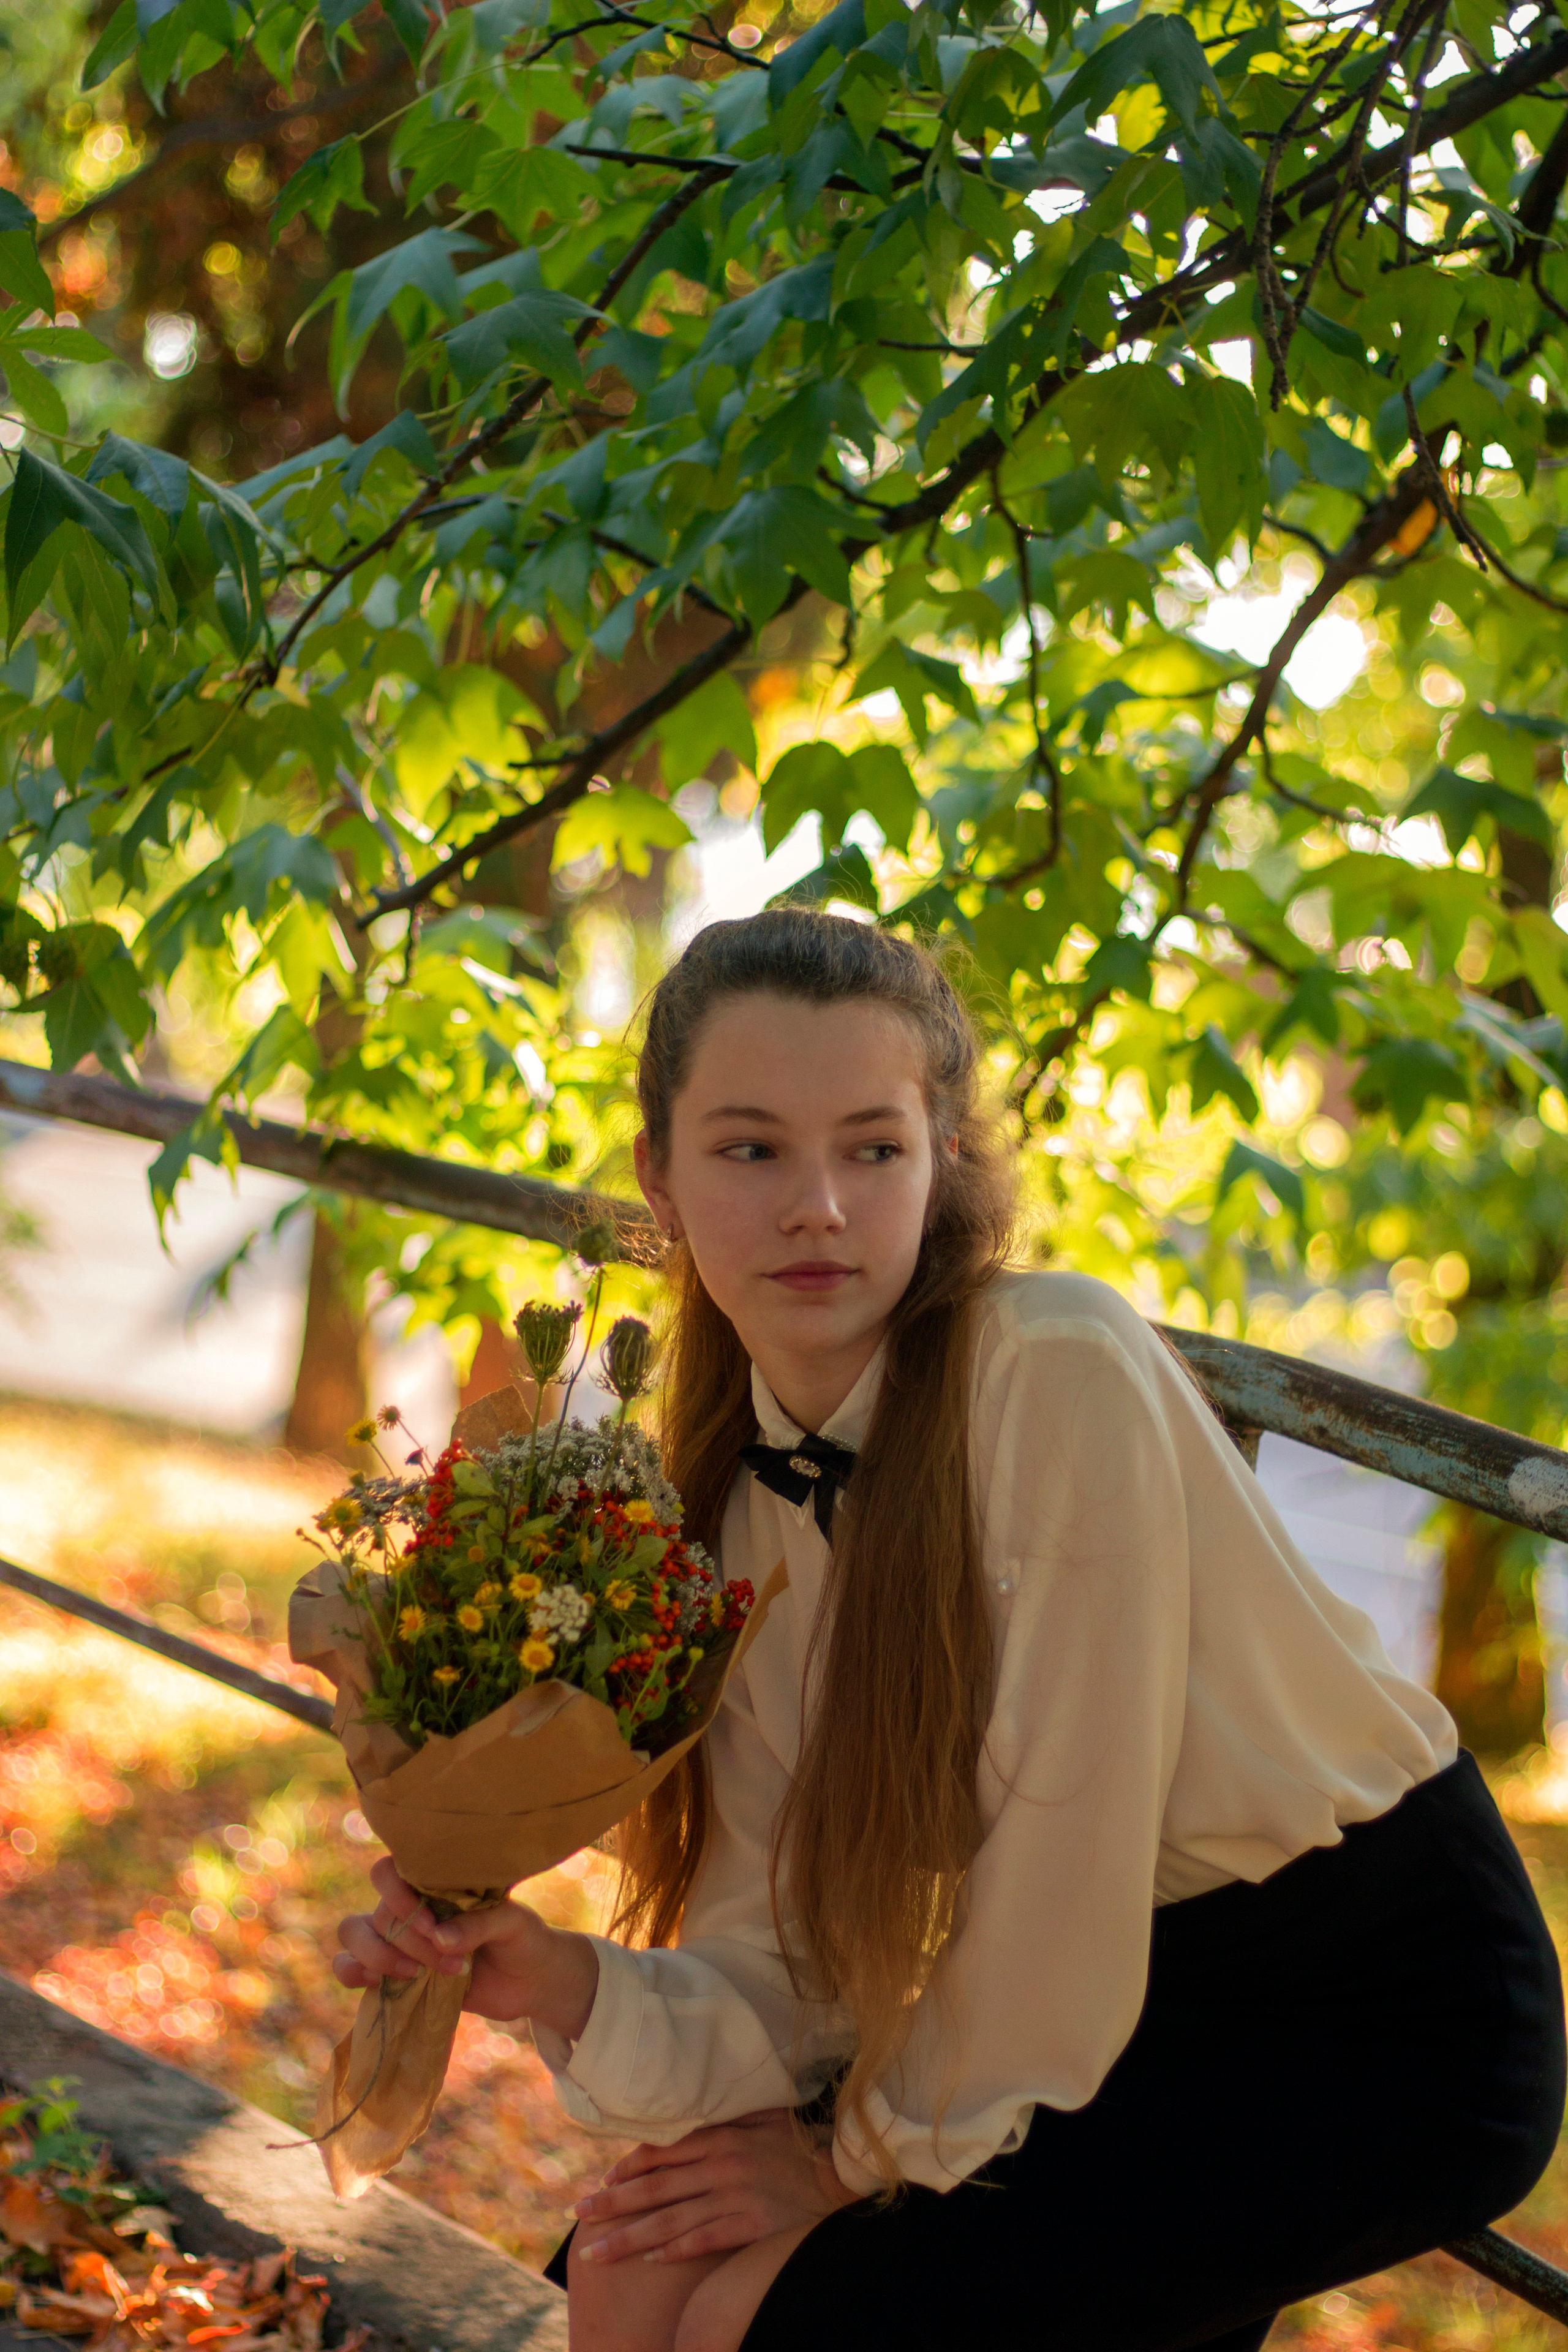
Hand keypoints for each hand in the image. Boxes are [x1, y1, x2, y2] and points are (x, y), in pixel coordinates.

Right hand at [333, 1856, 597, 2040]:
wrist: (529, 1981)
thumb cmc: (522, 1938)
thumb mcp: (512, 1924)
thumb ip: (477, 1925)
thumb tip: (439, 1939)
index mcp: (433, 1885)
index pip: (389, 1872)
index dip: (399, 1898)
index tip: (434, 1926)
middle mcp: (410, 1908)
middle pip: (376, 1912)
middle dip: (408, 1942)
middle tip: (446, 1960)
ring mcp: (398, 1941)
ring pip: (354, 1933)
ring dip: (379, 1956)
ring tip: (416, 1975)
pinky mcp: (394, 1975)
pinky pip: (351, 1967)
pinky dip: (353, 1973)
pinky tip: (376, 1982)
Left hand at [572, 2109, 859, 2265]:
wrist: (842, 2169)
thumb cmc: (799, 2142)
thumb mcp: (760, 2118)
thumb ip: (723, 2120)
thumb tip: (685, 2121)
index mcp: (721, 2136)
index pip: (663, 2153)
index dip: (629, 2168)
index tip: (602, 2181)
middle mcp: (721, 2165)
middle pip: (655, 2189)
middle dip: (613, 2204)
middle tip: (579, 2214)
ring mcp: (734, 2197)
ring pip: (669, 2220)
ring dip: (629, 2237)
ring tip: (597, 2251)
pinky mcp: (750, 2225)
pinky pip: (703, 2240)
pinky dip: (673, 2250)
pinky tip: (648, 2259)